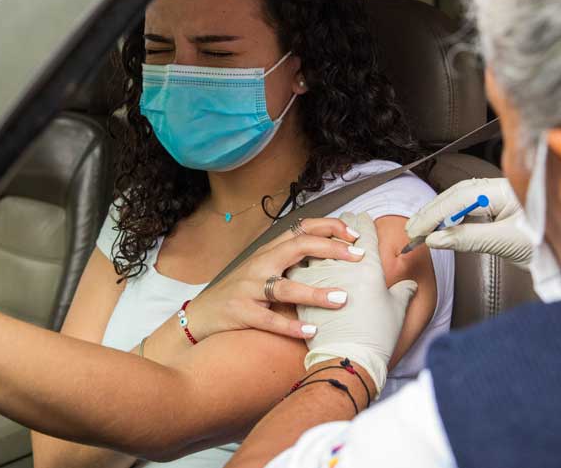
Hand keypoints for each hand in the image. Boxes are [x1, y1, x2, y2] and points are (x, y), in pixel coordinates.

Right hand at [187, 218, 364, 340]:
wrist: (201, 314)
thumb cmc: (241, 293)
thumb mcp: (264, 270)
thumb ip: (291, 262)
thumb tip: (332, 258)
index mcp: (269, 251)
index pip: (302, 228)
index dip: (330, 228)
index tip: (356, 236)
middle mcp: (260, 264)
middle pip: (298, 247)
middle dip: (331, 250)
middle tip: (359, 258)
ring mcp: (249, 288)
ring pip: (285, 287)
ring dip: (315, 292)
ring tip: (342, 299)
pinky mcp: (241, 312)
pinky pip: (269, 320)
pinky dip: (290, 327)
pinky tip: (312, 331)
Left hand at [288, 212, 416, 395]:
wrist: (346, 359)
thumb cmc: (375, 337)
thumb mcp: (396, 311)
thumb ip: (403, 293)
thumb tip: (410, 285)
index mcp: (367, 267)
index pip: (365, 236)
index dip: (364, 224)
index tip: (363, 218)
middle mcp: (340, 267)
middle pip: (338, 237)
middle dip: (341, 227)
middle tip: (344, 222)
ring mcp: (317, 277)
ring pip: (314, 248)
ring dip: (318, 239)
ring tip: (320, 236)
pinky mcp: (301, 291)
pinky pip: (298, 269)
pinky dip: (301, 262)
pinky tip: (301, 260)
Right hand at [405, 177, 532, 266]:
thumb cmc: (547, 245)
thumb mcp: (505, 242)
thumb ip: (467, 238)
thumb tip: (436, 239)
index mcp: (504, 189)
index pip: (459, 198)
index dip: (434, 214)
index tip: (417, 231)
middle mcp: (500, 189)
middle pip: (456, 195)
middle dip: (432, 212)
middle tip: (412, 230)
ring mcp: (500, 198)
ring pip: (460, 200)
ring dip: (439, 214)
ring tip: (421, 229)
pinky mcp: (500, 209)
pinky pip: (469, 209)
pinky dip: (452, 218)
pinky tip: (442, 227)